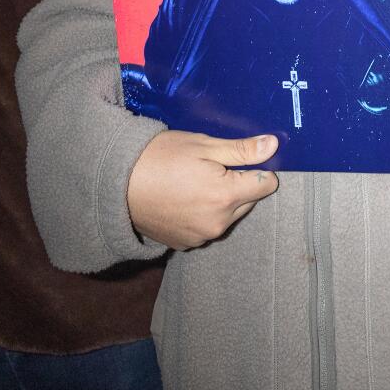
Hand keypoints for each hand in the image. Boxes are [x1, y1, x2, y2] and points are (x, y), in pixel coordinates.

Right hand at [125, 130, 279, 249]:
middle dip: (238, 185)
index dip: (258, 168)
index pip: (266, 184)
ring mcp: (200, 236)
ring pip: (227, 216)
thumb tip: (274, 146)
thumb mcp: (203, 145)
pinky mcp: (184, 243)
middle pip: (247, 201)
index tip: (241, 159)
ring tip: (193, 182)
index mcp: (226, 196)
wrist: (115, 182)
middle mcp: (218, 223)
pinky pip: (206, 228)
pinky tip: (183, 199)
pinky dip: (202, 215)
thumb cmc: (159, 157)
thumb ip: (242, 150)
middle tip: (211, 168)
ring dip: (221, 202)